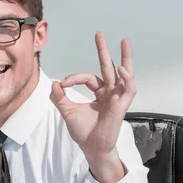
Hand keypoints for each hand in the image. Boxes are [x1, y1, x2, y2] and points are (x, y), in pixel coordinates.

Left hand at [50, 32, 135, 182]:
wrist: (91, 147)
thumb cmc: (83, 132)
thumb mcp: (67, 111)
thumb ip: (60, 98)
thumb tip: (54, 83)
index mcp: (99, 93)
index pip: (88, 78)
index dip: (74, 78)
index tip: (63, 85)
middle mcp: (109, 93)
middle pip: (107, 68)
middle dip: (103, 51)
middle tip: (99, 34)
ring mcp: (117, 98)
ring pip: (123, 74)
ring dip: (125, 58)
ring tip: (125, 41)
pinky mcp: (122, 106)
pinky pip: (128, 89)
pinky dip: (126, 79)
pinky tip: (121, 69)